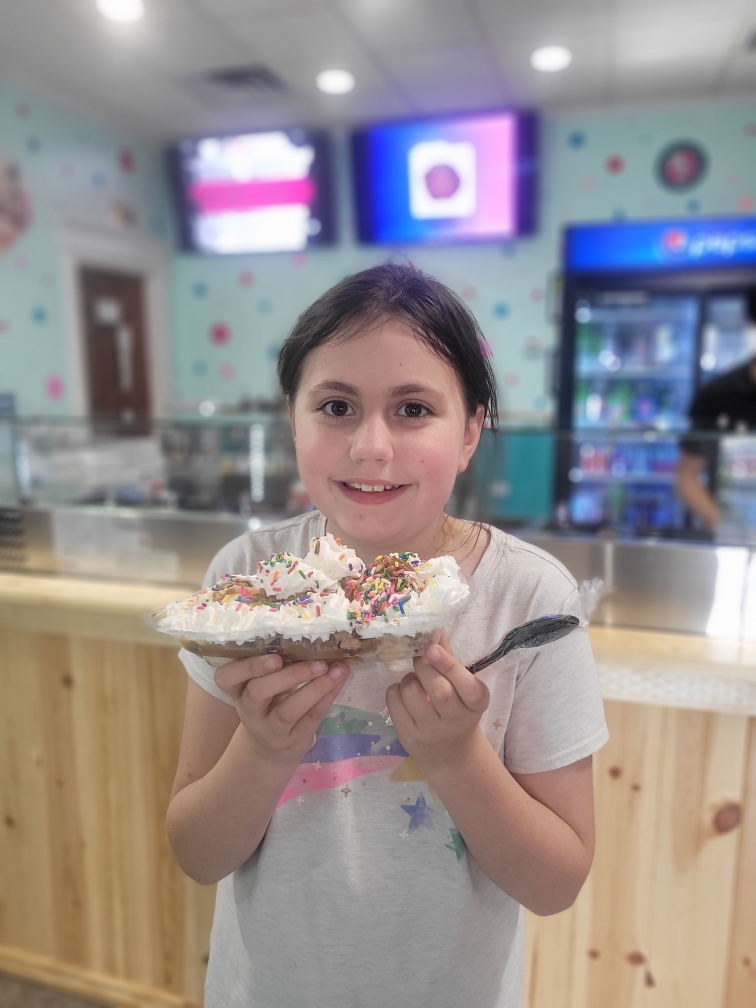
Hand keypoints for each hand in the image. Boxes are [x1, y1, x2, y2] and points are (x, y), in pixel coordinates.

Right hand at [214, 654, 349, 764]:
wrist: (271, 747)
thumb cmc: (268, 702)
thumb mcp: (263, 683)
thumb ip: (277, 665)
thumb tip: (314, 637)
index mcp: (236, 689)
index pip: (226, 677)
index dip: (248, 667)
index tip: (275, 658)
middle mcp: (248, 710)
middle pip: (258, 692)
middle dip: (288, 676)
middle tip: (317, 663)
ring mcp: (268, 729)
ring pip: (286, 710)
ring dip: (315, 688)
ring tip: (336, 670)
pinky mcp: (291, 740)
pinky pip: (310, 718)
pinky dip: (326, 697)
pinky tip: (339, 680)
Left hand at [386, 631, 489, 768]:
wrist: (449, 752)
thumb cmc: (456, 708)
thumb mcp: (462, 687)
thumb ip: (450, 658)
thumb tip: (436, 627)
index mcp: (476, 705)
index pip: (469, 687)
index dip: (449, 666)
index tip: (432, 648)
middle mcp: (456, 721)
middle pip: (439, 691)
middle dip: (424, 666)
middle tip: (421, 657)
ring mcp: (430, 732)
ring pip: (412, 694)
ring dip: (408, 678)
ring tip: (414, 680)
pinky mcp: (408, 737)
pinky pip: (394, 703)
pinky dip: (395, 690)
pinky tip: (404, 693)